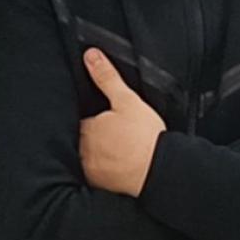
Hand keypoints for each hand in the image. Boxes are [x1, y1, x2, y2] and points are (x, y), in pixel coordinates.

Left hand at [78, 49, 164, 196]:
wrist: (159, 170)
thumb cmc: (144, 137)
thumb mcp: (127, 101)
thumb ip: (107, 78)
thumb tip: (90, 55)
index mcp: (87, 128)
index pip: (81, 119)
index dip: (92, 118)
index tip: (105, 120)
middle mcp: (82, 150)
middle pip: (80, 139)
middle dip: (92, 136)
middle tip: (112, 136)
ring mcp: (89, 170)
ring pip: (86, 157)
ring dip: (94, 155)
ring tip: (113, 152)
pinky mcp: (99, 185)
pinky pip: (94, 175)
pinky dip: (101, 171)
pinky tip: (114, 168)